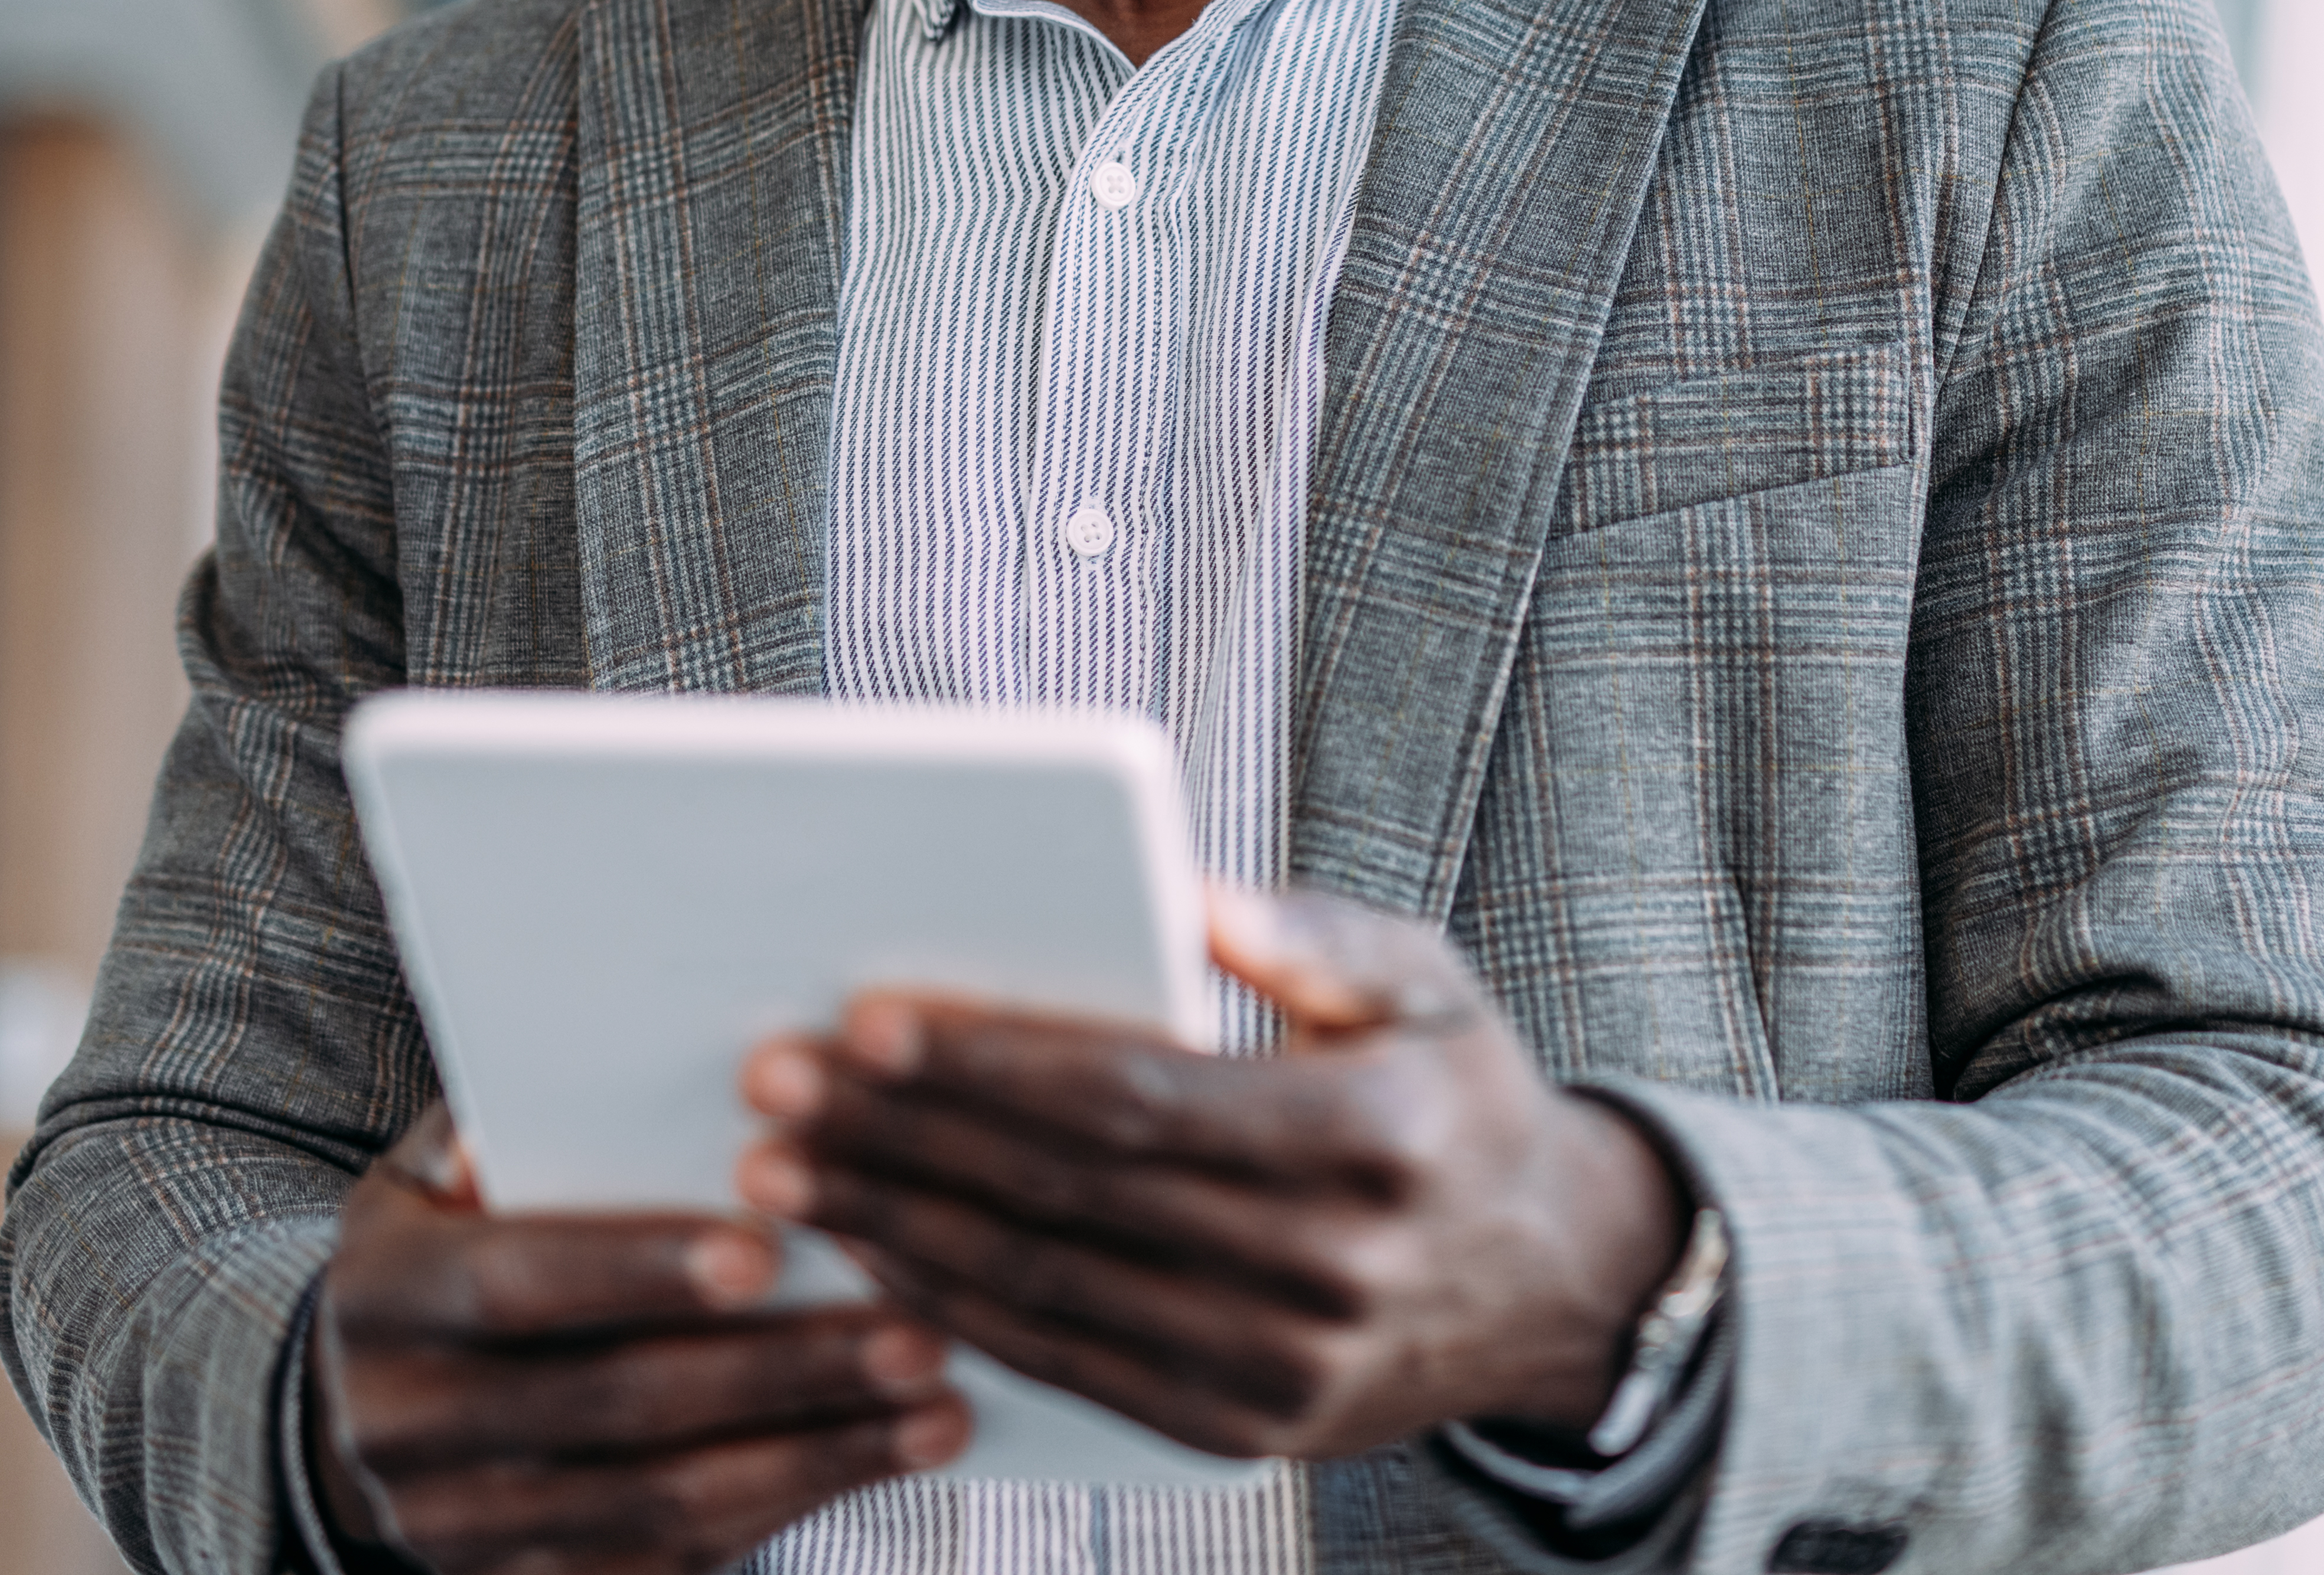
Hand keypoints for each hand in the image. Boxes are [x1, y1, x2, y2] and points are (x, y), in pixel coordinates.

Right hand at [307, 1105, 970, 1570]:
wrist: (370, 1409)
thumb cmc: (450, 1244)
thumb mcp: (440, 1173)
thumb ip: (520, 1121)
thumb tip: (627, 1064)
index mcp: (381, 1298)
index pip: (515, 1283)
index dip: (638, 1269)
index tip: (766, 1250)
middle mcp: (403, 1426)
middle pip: (613, 1403)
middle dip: (778, 1367)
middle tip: (915, 1329)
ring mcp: (458, 1529)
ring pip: (662, 1499)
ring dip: (816, 1451)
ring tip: (934, 1397)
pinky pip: (673, 1560)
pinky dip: (791, 1507)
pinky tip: (885, 1458)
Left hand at [732, 882, 1686, 1464]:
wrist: (1550, 1282)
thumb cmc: (1455, 1097)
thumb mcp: (1422, 982)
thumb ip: (1307, 932)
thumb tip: (1183, 891)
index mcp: (1374, 1133)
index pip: (1135, 1098)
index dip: (989, 1063)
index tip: (866, 1021)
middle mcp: (1333, 1262)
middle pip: (1066, 1195)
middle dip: (900, 1138)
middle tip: (773, 1087)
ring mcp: (1288, 1366)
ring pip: (1047, 1293)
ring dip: (896, 1228)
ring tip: (783, 1169)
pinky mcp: (1247, 1432)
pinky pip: (1070, 1368)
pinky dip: (957, 1312)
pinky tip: (876, 1253)